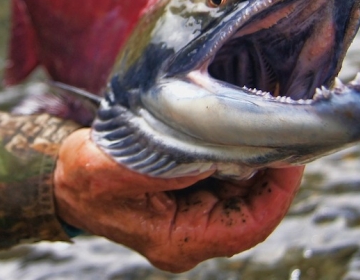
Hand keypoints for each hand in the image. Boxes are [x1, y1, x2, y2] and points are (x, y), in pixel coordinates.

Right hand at [54, 129, 303, 272]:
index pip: (250, 224)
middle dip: (273, 167)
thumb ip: (158, 165)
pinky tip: (239, 129)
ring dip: (258, 159)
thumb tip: (212, 151)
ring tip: (265, 120)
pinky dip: (240, 156)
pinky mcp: (195, 200)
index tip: (291, 151)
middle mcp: (195, 235)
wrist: (68, 183)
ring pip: (247, 192)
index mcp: (180, 240)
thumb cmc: (84, 180)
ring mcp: (197, 219)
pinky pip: (231, 181)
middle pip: (255, 206)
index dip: (279, 189)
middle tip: (283, 124)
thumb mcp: (107, 169)